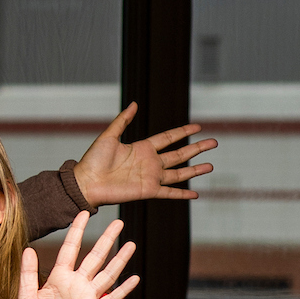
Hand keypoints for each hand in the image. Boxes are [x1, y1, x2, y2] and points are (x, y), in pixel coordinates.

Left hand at [19, 215, 137, 298]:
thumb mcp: (25, 297)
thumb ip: (27, 274)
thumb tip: (27, 249)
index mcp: (58, 278)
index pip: (69, 249)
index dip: (76, 231)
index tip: (83, 213)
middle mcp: (76, 284)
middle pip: (94, 257)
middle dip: (106, 240)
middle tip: (119, 223)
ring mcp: (87, 298)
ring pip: (107, 274)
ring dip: (119, 260)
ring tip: (132, 244)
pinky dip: (123, 289)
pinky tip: (134, 278)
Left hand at [72, 103, 215, 204]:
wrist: (85, 183)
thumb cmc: (92, 160)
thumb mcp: (109, 136)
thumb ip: (123, 120)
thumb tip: (134, 104)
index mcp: (142, 148)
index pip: (168, 138)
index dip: (183, 132)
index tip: (198, 127)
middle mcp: (150, 163)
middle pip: (179, 154)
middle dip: (197, 148)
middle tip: (214, 142)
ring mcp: (150, 177)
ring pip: (179, 173)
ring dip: (195, 170)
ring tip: (211, 165)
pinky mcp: (148, 191)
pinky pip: (169, 193)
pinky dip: (182, 194)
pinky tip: (195, 195)